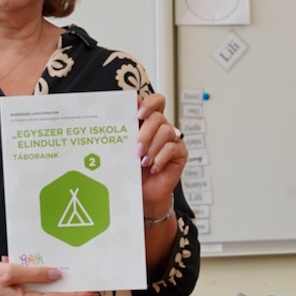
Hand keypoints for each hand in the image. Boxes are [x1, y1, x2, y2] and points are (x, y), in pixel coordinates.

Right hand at [0, 261, 95, 295]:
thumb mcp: (9, 271)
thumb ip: (34, 273)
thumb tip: (57, 275)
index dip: (77, 295)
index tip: (93, 290)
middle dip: (71, 289)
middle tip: (86, 276)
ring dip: (56, 284)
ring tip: (70, 271)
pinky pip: (37, 292)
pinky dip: (42, 282)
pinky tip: (39, 268)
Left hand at [136, 93, 187, 212]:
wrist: (143, 193)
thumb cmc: (134, 171)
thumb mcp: (125, 150)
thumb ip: (125, 134)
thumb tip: (115, 122)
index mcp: (148, 123)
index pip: (155, 102)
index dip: (149, 103)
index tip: (138, 113)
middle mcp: (162, 128)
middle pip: (158, 117)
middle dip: (146, 132)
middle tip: (137, 149)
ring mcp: (173, 140)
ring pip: (166, 131)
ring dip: (152, 147)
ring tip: (143, 162)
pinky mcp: (180, 153)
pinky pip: (173, 148)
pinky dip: (160, 158)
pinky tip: (153, 168)